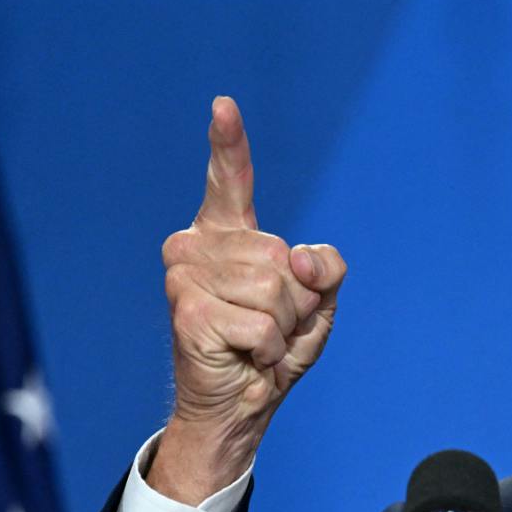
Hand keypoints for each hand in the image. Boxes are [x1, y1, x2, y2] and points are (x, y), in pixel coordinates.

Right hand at [151, 96, 347, 503]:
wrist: (239, 405)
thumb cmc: (273, 350)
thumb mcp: (317, 304)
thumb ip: (324, 270)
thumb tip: (300, 260)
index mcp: (227, 236)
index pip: (230, 181)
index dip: (228, 145)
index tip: (223, 106)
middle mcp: (197, 246)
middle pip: (282, 258)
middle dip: (295, 303)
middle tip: (269, 327)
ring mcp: (186, 277)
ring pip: (274, 291)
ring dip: (282, 328)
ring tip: (256, 342)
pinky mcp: (188, 311)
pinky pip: (263, 324)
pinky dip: (269, 349)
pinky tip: (246, 356)